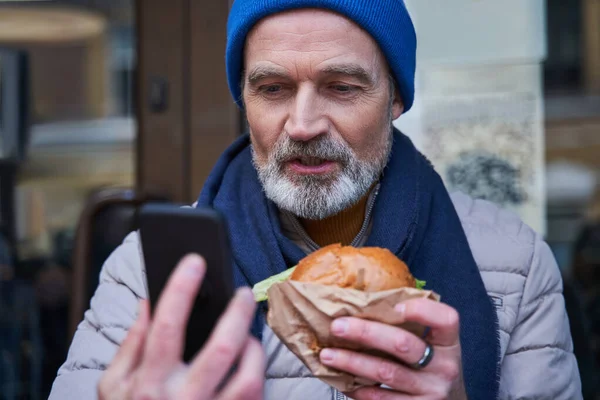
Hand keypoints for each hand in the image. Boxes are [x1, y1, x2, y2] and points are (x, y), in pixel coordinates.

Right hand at [98, 254, 264, 399]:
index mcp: (147, 385)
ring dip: (253, 347)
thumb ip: (130, 345)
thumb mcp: (112, 388)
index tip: (195, 261)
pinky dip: (257, 371)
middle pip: (220, 348)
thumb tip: (147, 302)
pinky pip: (254, 396)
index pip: (166, 327)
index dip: (180, 289)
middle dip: (236, 313)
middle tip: (243, 292)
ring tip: (249, 332)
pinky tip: (250, 359)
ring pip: (248, 376)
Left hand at [319, 298, 465, 399]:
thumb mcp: (432, 346)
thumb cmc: (431, 368)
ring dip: (352, 362)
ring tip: (328, 355)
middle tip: (337, 326)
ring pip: (385, 372)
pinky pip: (380, 399)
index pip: (446, 319)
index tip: (394, 307)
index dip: (421, 310)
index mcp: (448, 343)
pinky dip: (357, 388)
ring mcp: (430, 392)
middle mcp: (444, 368)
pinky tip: (342, 379)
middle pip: (402, 344)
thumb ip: (410, 327)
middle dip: (365, 333)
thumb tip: (364, 302)